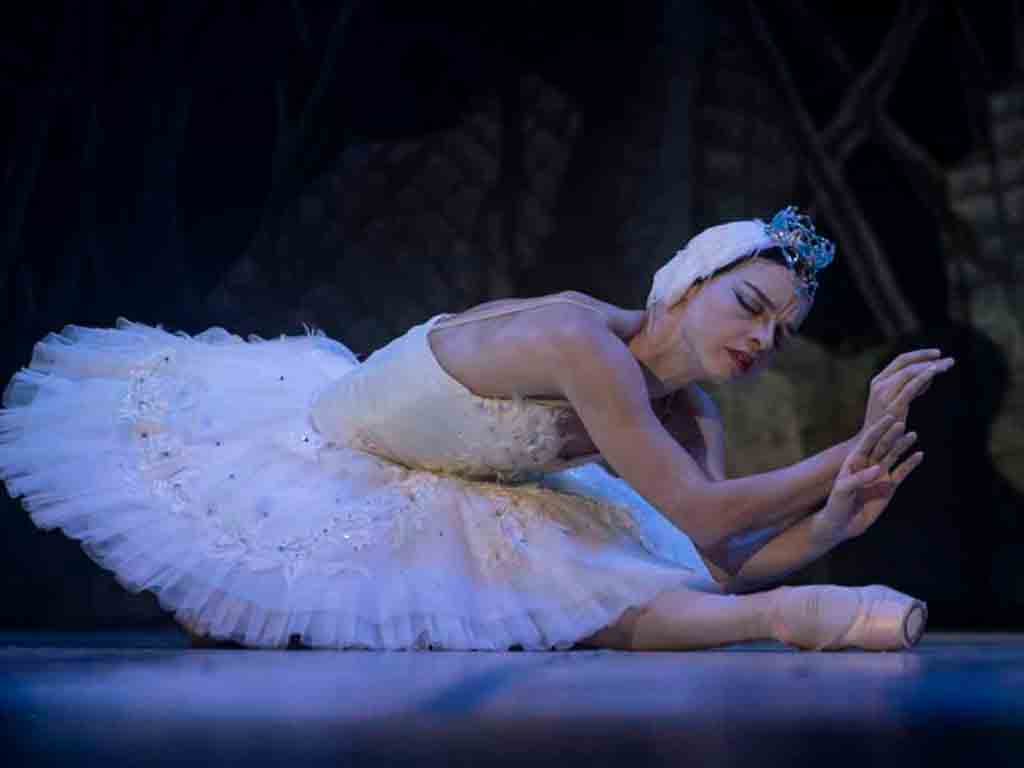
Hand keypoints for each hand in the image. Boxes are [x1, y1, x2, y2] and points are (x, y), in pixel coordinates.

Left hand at [817, 415, 922, 543]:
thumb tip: (878, 469)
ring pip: (893, 456)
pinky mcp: (889, 486)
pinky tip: (919, 455)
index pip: (867, 441)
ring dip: (902, 445)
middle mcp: (868, 464)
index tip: (888, 417)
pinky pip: (902, 472)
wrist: (842, 524)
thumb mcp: (843, 491)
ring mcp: (880, 474)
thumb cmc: (836, 505)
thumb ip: (859, 479)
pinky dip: (910, 464)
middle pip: (882, 446)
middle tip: (901, 422)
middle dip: (891, 434)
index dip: (877, 429)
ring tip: (913, 434)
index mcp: (854, 461)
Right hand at [861, 349, 953, 433]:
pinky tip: (935, 373)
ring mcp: (884, 395)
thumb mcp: (895, 400)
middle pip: (907, 364)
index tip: (937, 354)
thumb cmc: (886, 424)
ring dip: (930, 368)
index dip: (920, 354)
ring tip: (947, 366)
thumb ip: (910, 388)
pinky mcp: (893, 407)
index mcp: (878, 381)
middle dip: (928, 359)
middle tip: (949, 360)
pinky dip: (923, 378)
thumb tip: (928, 377)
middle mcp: (879, 385)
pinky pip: (910, 387)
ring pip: (909, 373)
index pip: (900, 360)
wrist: (873, 444)